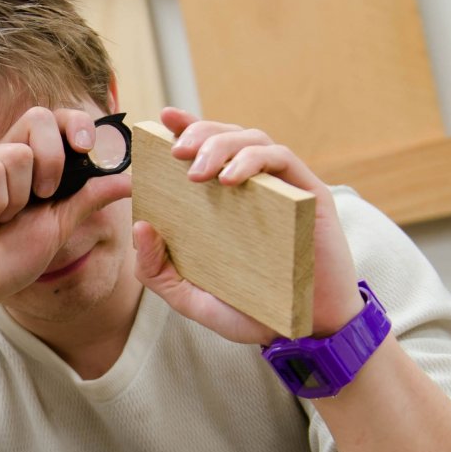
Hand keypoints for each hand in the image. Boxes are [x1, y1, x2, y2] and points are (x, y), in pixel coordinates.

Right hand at [0, 106, 131, 316]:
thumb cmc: (8, 260)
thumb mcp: (59, 225)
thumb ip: (89, 197)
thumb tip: (129, 178)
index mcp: (30, 163)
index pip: (56, 121)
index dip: (75, 123)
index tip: (88, 146)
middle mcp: (3, 153)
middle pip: (39, 118)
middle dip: (53, 159)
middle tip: (44, 195)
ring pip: (18, 153)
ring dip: (19, 198)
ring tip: (2, 219)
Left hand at [132, 107, 363, 343]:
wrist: (304, 332)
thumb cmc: (252, 311)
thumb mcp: (191, 297)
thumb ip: (158, 271)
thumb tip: (140, 226)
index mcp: (224, 202)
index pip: (204, 150)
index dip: (185, 126)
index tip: (161, 119)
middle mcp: (253, 188)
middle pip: (226, 136)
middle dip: (198, 134)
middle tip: (175, 153)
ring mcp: (282, 188)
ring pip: (253, 138)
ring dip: (221, 145)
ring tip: (197, 171)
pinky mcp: (310, 194)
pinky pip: (282, 159)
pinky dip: (254, 160)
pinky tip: (231, 178)